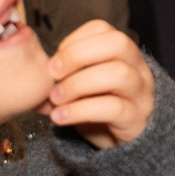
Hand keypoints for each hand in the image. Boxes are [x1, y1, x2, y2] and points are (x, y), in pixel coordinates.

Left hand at [40, 19, 154, 145]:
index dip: (74, 40)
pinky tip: (60, 117)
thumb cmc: (98, 109)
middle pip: (118, 44)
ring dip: (78, 84)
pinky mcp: (136, 119)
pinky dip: (79, 110)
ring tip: (55, 99)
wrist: (121, 145)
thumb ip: (63, 76)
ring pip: (118, 74)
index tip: (54, 60)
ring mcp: (141, 94)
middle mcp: (138, 68)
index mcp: (124, 54)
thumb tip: (33, 75)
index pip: (103, 30)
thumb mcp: (81, 86)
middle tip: (53, 74)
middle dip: (78, 55)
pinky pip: (112, 108)